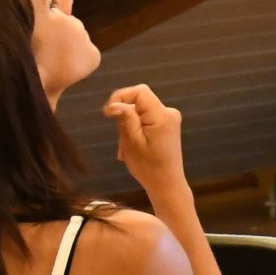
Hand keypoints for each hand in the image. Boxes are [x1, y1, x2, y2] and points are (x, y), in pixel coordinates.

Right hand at [105, 85, 187, 202]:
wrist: (166, 183)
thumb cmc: (148, 166)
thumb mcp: (131, 142)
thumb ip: (125, 120)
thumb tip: (113, 104)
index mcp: (162, 115)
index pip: (139, 91)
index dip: (120, 97)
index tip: (107, 114)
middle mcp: (169, 113)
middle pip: (137, 103)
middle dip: (123, 118)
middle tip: (121, 141)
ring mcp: (169, 119)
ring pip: (138, 114)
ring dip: (127, 129)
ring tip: (126, 150)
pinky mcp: (166, 126)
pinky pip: (144, 121)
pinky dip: (134, 133)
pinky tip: (131, 151)